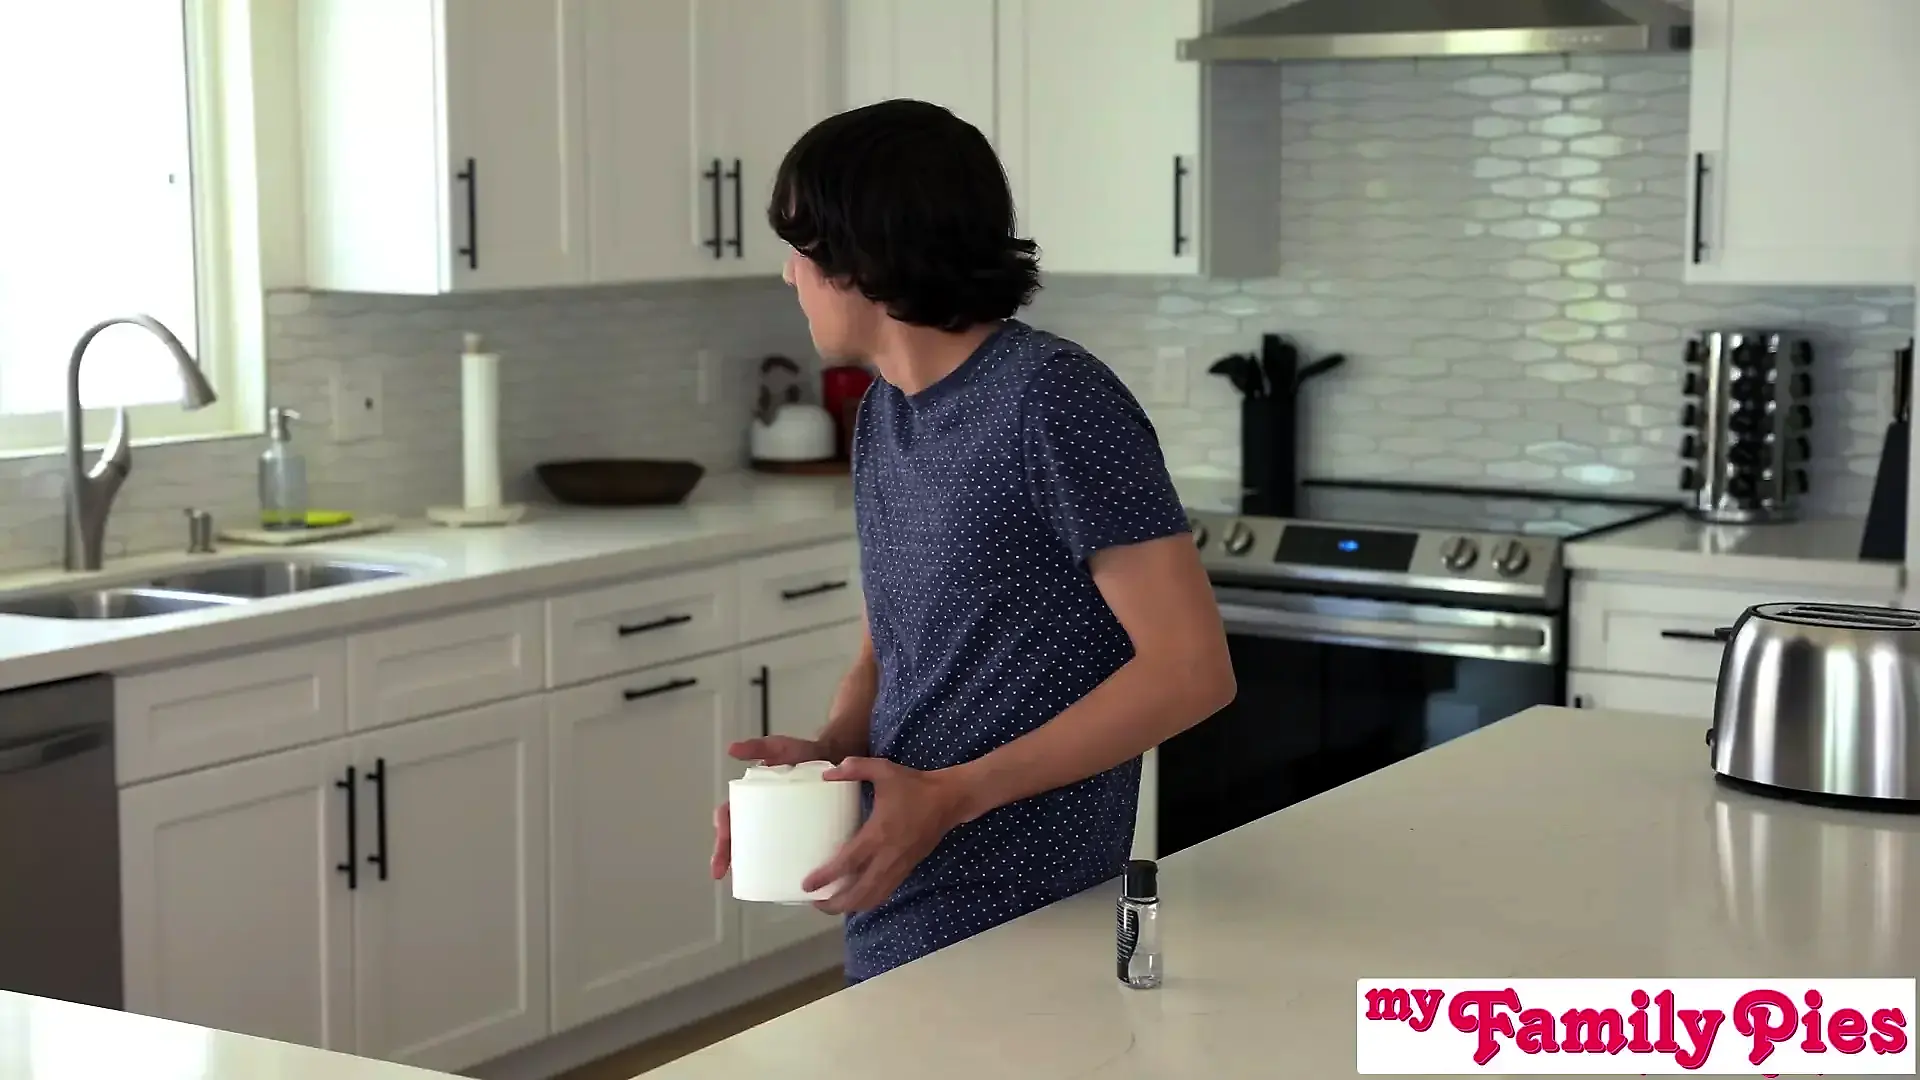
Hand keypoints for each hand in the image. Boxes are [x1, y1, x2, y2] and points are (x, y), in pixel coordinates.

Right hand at [710, 735, 828, 879]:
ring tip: (744, 881)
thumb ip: (759, 746)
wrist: (836, 757)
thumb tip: (732, 749)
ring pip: (755, 847)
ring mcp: (778, 822)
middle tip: (721, 872)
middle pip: (736, 836)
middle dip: (725, 854)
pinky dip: (776, 867)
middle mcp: (760, 811)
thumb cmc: (803, 753)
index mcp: (752, 796)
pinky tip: (778, 882)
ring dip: (745, 865)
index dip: (721, 833)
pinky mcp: (798, 830)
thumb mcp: (780, 747)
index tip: (720, 846)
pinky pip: (782, 851)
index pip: (729, 816)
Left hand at [802, 757, 971, 914]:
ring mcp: (900, 866)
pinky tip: (857, 899)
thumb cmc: (914, 785)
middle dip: (836, 903)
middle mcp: (888, 856)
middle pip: (860, 892)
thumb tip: (827, 774)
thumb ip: (856, 768)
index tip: (807, 885)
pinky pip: (885, 892)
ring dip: (852, 906)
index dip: (826, 877)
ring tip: (832, 905)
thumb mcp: (884, 770)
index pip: (848, 863)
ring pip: (874, 897)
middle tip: (815, 903)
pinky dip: (869, 900)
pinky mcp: (908, 868)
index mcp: (878, 833)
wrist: (950, 799)